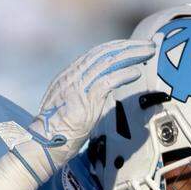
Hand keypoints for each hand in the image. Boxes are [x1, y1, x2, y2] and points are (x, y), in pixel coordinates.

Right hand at [4, 39, 154, 184]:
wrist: (43, 144)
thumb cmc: (57, 131)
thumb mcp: (70, 105)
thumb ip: (85, 94)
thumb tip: (103, 91)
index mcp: (68, 75)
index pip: (96, 54)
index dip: (117, 48)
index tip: (133, 48)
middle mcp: (72, 75)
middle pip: (104, 52)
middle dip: (128, 47)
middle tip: (148, 45)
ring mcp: (78, 86)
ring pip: (108, 61)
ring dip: (131, 55)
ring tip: (148, 52)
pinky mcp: (84, 99)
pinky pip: (108, 80)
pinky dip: (124, 74)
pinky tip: (136, 72)